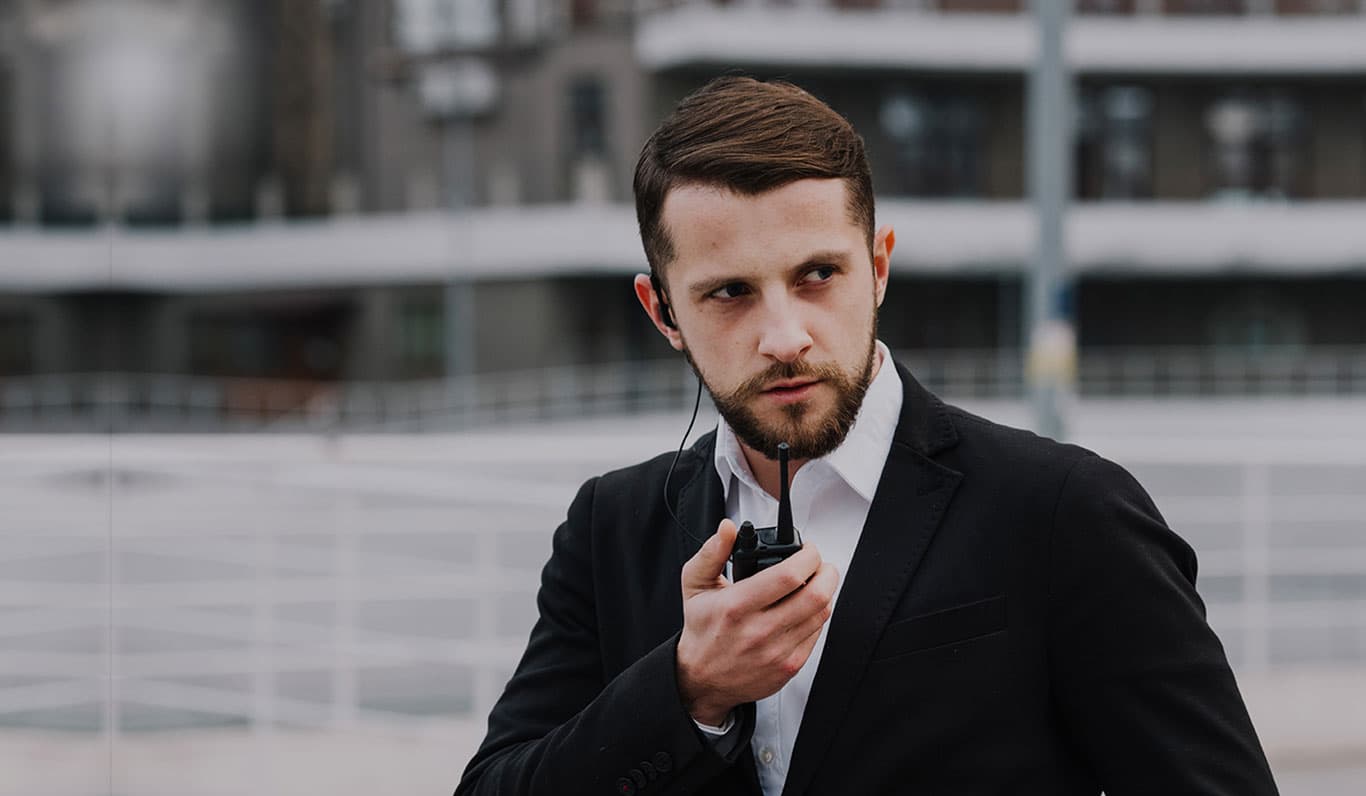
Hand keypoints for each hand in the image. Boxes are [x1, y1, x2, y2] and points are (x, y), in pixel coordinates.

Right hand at [675, 519, 839, 725]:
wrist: (701, 678)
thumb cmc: (701, 629)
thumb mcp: (695, 585)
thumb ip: (712, 552)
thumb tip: (727, 529)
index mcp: (736, 606)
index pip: (788, 575)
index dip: (808, 556)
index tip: (807, 549)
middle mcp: (759, 631)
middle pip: (815, 595)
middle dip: (826, 572)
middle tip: (819, 565)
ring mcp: (777, 652)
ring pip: (821, 614)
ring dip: (825, 591)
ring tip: (814, 583)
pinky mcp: (789, 667)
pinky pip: (817, 634)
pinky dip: (817, 616)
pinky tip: (805, 608)